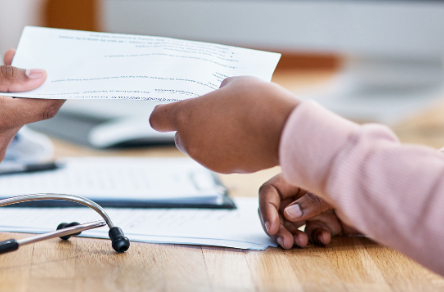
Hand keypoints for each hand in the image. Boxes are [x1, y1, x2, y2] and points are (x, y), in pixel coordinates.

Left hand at [149, 76, 299, 173]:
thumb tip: (219, 97)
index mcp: (187, 116)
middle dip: (193, 127)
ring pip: (200, 148)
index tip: (170, 111)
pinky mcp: (225, 170)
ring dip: (210, 139)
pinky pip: (218, 157)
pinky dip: (226, 150)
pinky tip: (244, 137)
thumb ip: (219, 91)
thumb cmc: (259, 102)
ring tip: (235, 124)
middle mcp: (191, 141)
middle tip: (213, 114)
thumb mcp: (236, 83)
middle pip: (181, 137)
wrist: (285, 131)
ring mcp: (207, 159)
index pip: (158, 118)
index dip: (163, 114)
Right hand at [258, 173, 360, 248]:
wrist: (388, 191)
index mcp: (297, 178)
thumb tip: (288, 215)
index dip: (267, 210)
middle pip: (278, 212)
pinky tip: (325, 238)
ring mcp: (315, 208)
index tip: (272, 227)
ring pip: (293, 226)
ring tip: (302, 243)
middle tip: (286, 242)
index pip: (271, 193)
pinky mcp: (328, 222)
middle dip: (279, 228)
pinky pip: (313, 232)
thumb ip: (310, 202)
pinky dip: (316, 236)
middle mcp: (302, 193)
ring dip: (294, 235)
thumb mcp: (331, 188)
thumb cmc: (358, 178)